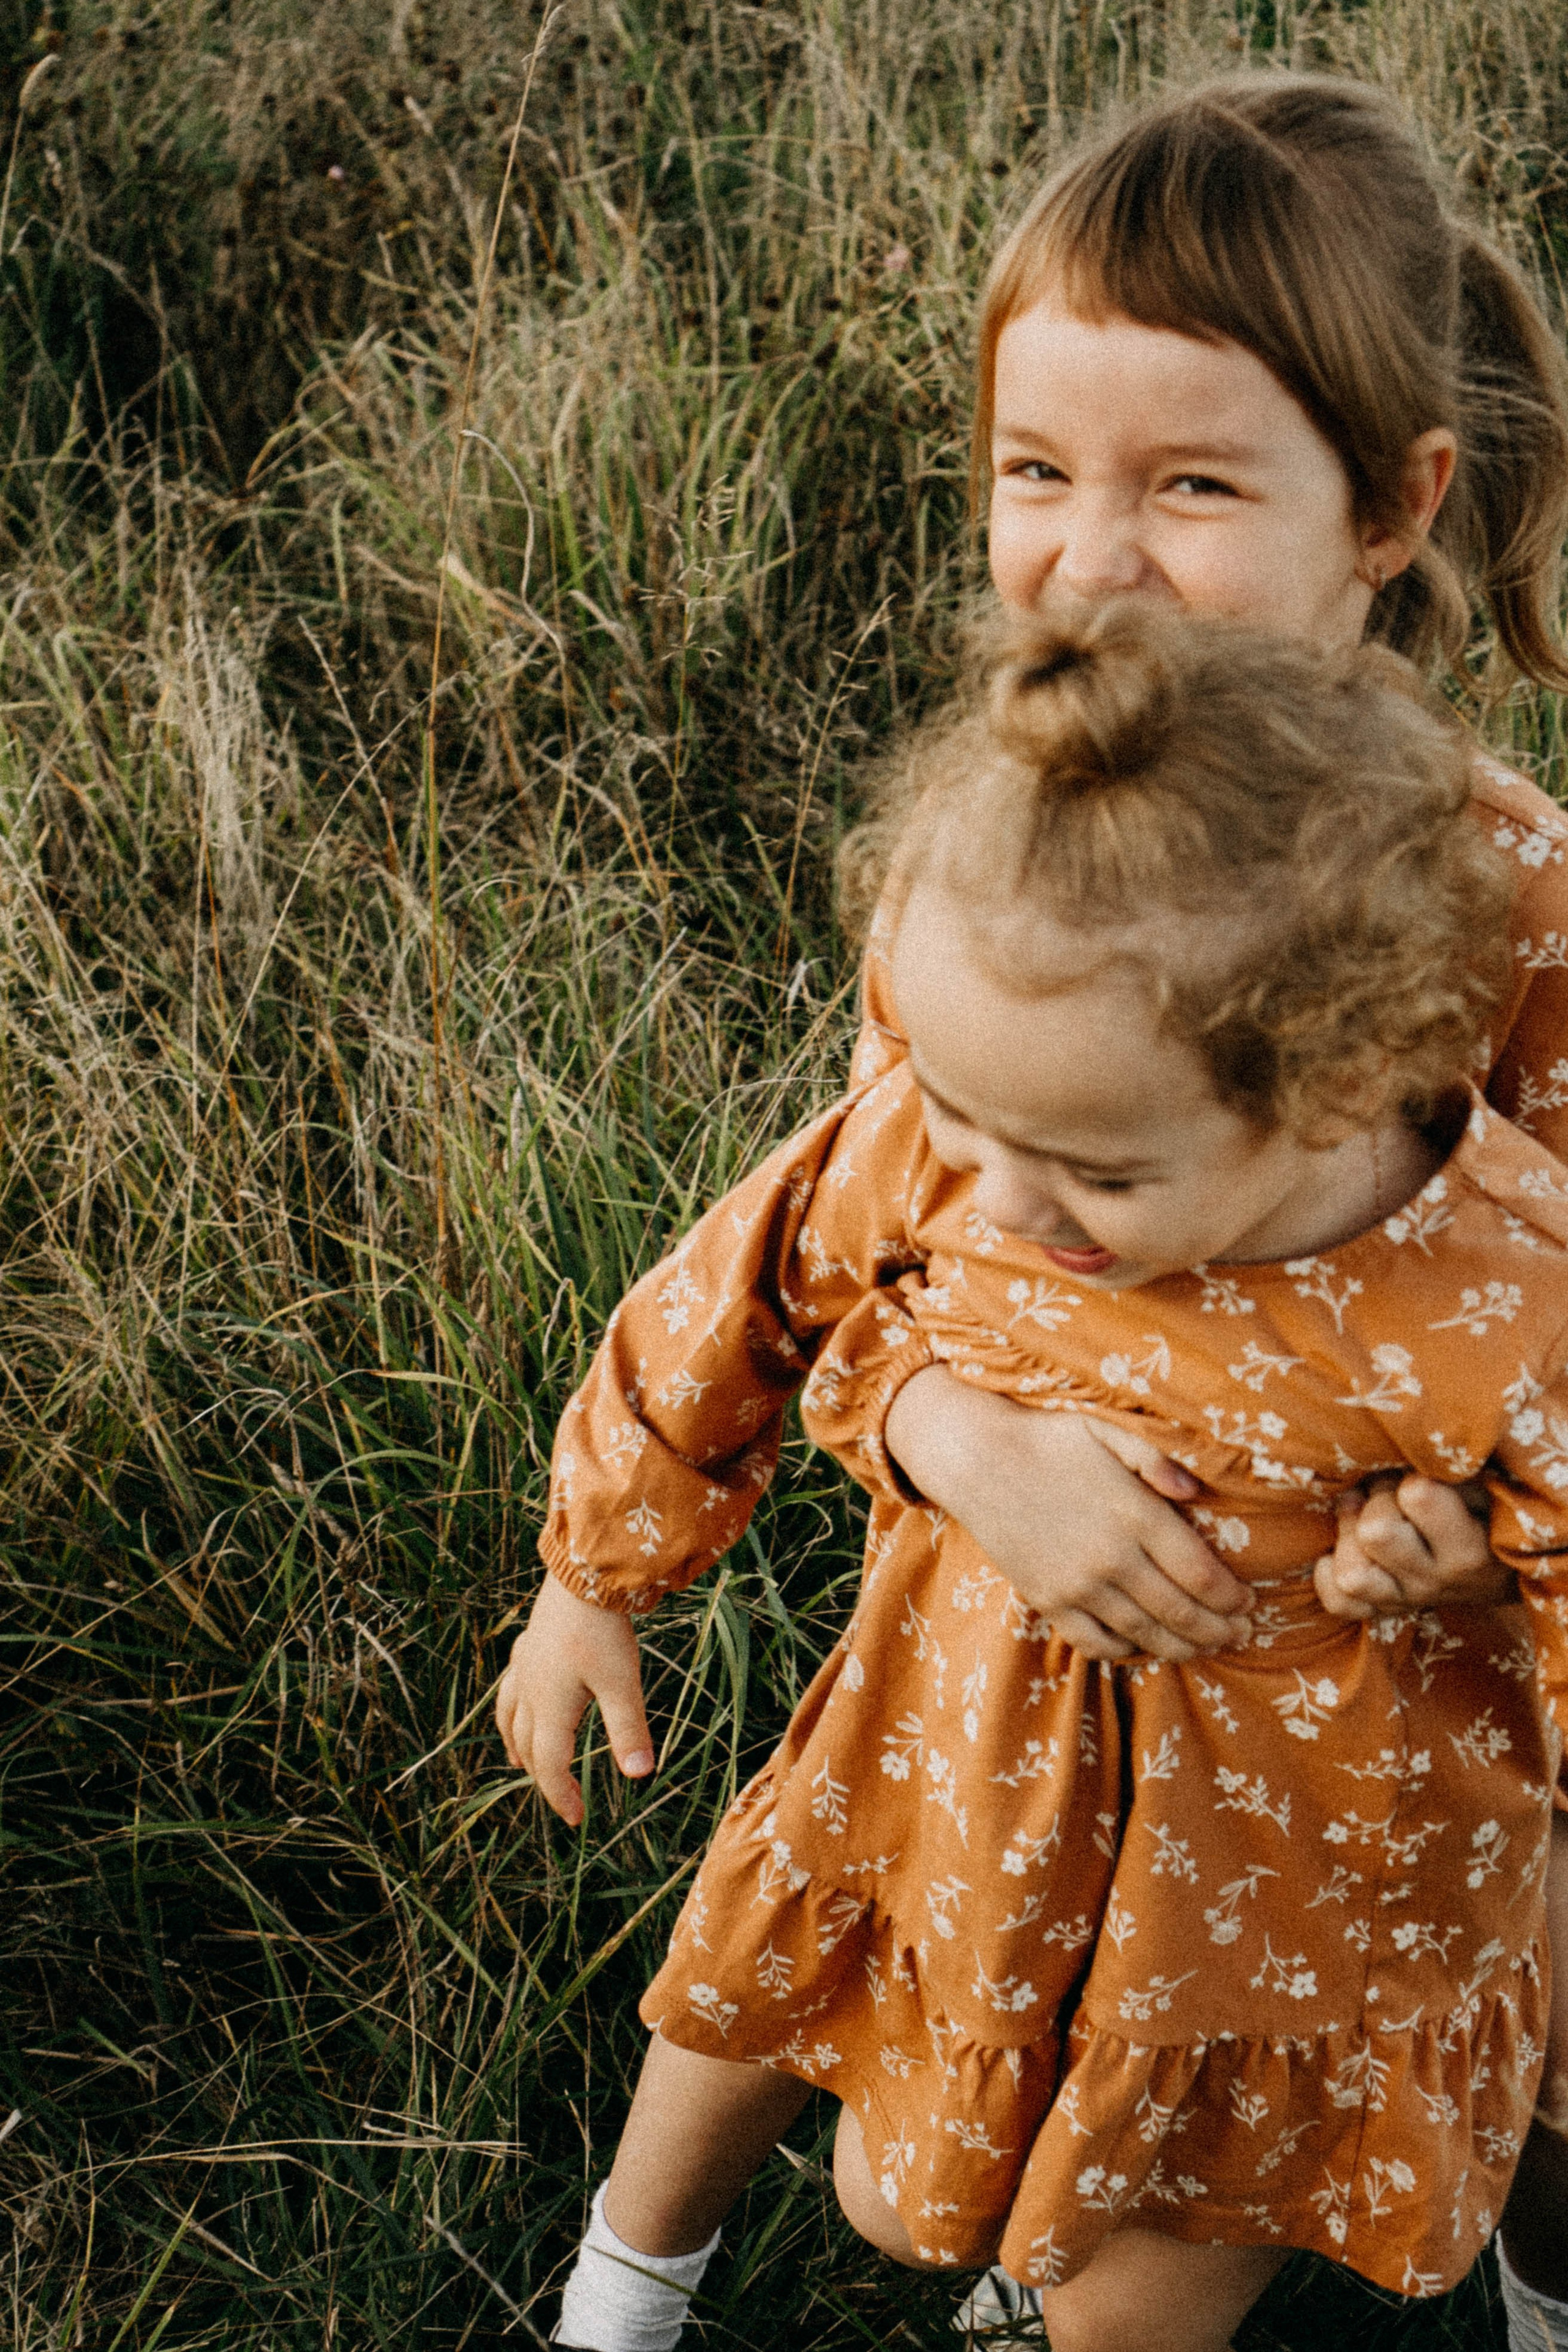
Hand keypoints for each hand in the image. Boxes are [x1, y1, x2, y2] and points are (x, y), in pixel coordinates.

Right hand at [495, 1573, 654, 1825]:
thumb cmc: (603, 1630)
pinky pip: (511, 1686)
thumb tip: (640, 1775)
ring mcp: (524, 1666)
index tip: (576, 1820)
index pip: (549, 1765)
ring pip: (509, 1716)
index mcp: (550, 1706)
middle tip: (561, 1797)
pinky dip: (512, 1706)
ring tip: (519, 1762)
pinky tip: (521, 1698)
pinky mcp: (528, 1644)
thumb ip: (628, 1729)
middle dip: (541, 1776)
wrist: (582, 1574)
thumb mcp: (621, 1682)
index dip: (560, 1795)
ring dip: (516, 1745)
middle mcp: (529, 1690)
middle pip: (527, 1746)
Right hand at [884, 1368, 1252, 1660]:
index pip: (1202, 1574)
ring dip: (1184, 1648)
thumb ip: (1158, 1459)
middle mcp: (1112, 1558)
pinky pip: (1096, 1643)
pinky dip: (1127, 1650)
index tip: (1250, 1603)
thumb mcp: (1108, 1429)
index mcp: (1136, 1515)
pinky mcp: (1048, 1601)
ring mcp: (1078, 1585)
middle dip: (1220, 1631)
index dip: (1233, 1598)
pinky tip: (1143, 1644)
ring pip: (1145, 1635)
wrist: (976, 1459)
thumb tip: (1198, 1492)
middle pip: (1181, 1613)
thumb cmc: (1049, 1439)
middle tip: (1242, 1636)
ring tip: (1206, 1648)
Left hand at [1314, 1474, 1515, 1619]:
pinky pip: (1340, 1602)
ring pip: (1352, 1574)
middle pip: (1375, 1533)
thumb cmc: (1485, 1508)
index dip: (1409, 1475)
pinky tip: (1346, 1545)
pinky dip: (1331, 1573)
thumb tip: (1408, 1437)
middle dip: (1376, 1499)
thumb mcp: (1484, 1483)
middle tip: (1387, 1489)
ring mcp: (1405, 1599)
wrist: (1497, 1567)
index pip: (1417, 1496)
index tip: (1419, 1474)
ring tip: (1362, 1513)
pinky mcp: (1380, 1609)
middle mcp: (1434, 1581)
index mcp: (1468, 1549)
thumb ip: (1453, 1466)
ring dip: (1348, 1534)